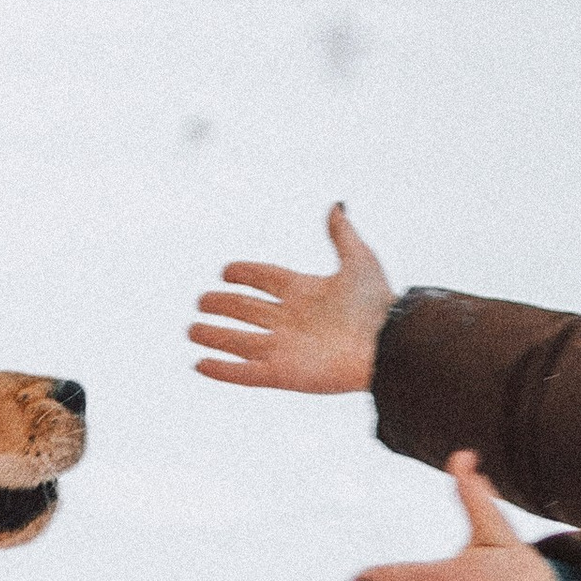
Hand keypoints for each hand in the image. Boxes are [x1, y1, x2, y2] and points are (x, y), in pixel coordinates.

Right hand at [188, 202, 394, 394]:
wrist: (388, 346)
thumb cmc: (377, 305)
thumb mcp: (359, 261)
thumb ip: (342, 234)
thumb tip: (337, 205)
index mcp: (305, 293)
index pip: (266, 280)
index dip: (245, 274)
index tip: (226, 271)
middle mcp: (290, 321)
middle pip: (246, 311)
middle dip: (222, 306)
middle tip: (201, 301)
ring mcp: (284, 349)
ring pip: (239, 341)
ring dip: (214, 336)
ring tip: (192, 331)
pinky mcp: (281, 375)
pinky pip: (244, 373)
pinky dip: (221, 370)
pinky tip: (200, 364)